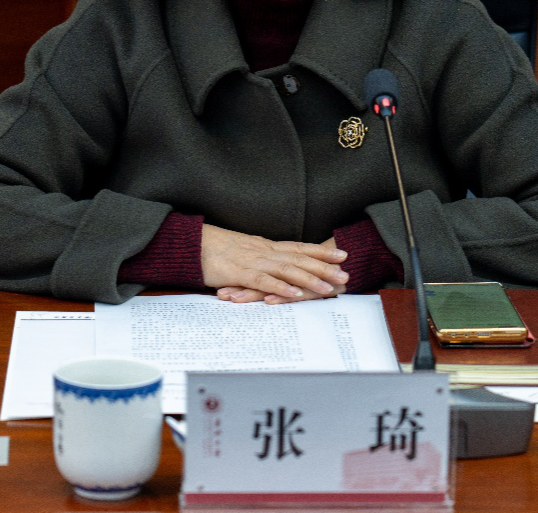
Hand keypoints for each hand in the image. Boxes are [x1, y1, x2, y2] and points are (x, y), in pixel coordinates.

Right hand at [201, 226, 347, 302]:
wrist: (192, 243)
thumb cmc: (215, 249)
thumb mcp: (243, 250)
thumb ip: (260, 256)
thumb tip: (274, 260)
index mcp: (265, 246)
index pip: (299, 247)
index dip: (321, 251)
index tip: (342, 254)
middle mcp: (264, 252)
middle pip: (299, 259)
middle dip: (324, 267)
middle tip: (346, 274)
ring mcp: (253, 261)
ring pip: (287, 270)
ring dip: (309, 278)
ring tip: (328, 287)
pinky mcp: (240, 273)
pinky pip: (264, 281)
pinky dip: (281, 288)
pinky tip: (295, 294)